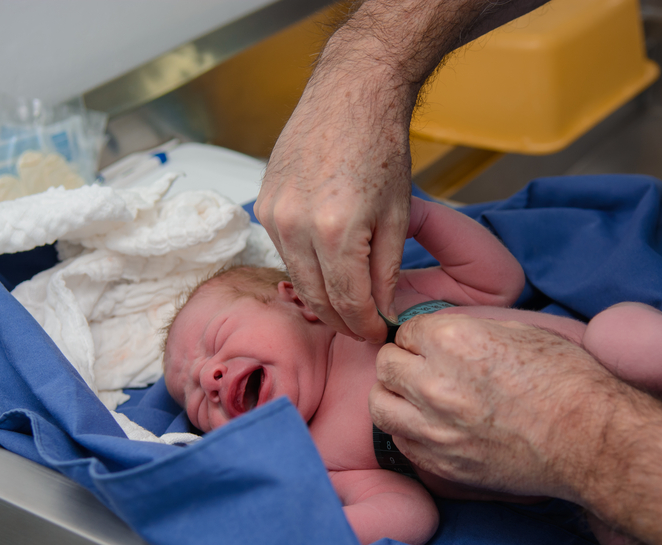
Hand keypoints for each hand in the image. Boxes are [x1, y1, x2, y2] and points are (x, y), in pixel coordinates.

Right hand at [255, 69, 412, 343]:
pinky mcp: (264, 204)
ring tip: (346, 306)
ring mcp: (274, 214)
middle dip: (341, 319)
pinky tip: (325, 270)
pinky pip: (284, 251)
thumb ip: (386, 270)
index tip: (376, 333)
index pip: (347, 301)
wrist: (350, 95)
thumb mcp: (397, 215)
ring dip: (321, 297)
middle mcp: (296, 226)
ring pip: (296, 277)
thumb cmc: (381, 146)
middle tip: (361, 328)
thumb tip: (381, 310)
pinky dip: (305, 267)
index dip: (364, 324)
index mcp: (336, 231)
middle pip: (316, 296)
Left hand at [369, 313, 623, 501]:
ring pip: (380, 405)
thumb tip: (442, 334)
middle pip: (386, 366)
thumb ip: (469, 330)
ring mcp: (434, 428)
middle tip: (424, 369)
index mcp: (452, 341)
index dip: (421, 338)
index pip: (406, 333)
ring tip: (418, 398)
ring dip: (395, 396)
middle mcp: (434, 383)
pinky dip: (408, 431)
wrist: (589, 439)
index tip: (434, 347)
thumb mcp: (519, 331)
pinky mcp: (442, 464)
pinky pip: (401, 442)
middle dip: (403, 362)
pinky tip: (431, 426)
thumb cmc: (566, 381)